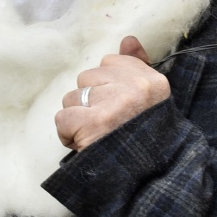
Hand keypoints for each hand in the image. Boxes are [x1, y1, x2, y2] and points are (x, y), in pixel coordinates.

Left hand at [55, 36, 170, 151]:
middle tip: (107, 124)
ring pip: (72, 97)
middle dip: (90, 101)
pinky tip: (83, 143)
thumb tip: (127, 39)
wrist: (150, 178)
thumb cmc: (145, 138)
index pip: (111, 63)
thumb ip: (137, 66)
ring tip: (96, 135)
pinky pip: (63, 117)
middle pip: (88, 78)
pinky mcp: (94, 123)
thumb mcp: (151, 100)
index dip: (107, 86)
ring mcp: (114, 104)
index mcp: (152, 81)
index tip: (118, 108)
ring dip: (78, 118)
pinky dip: (67, 134)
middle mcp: (135, 88)